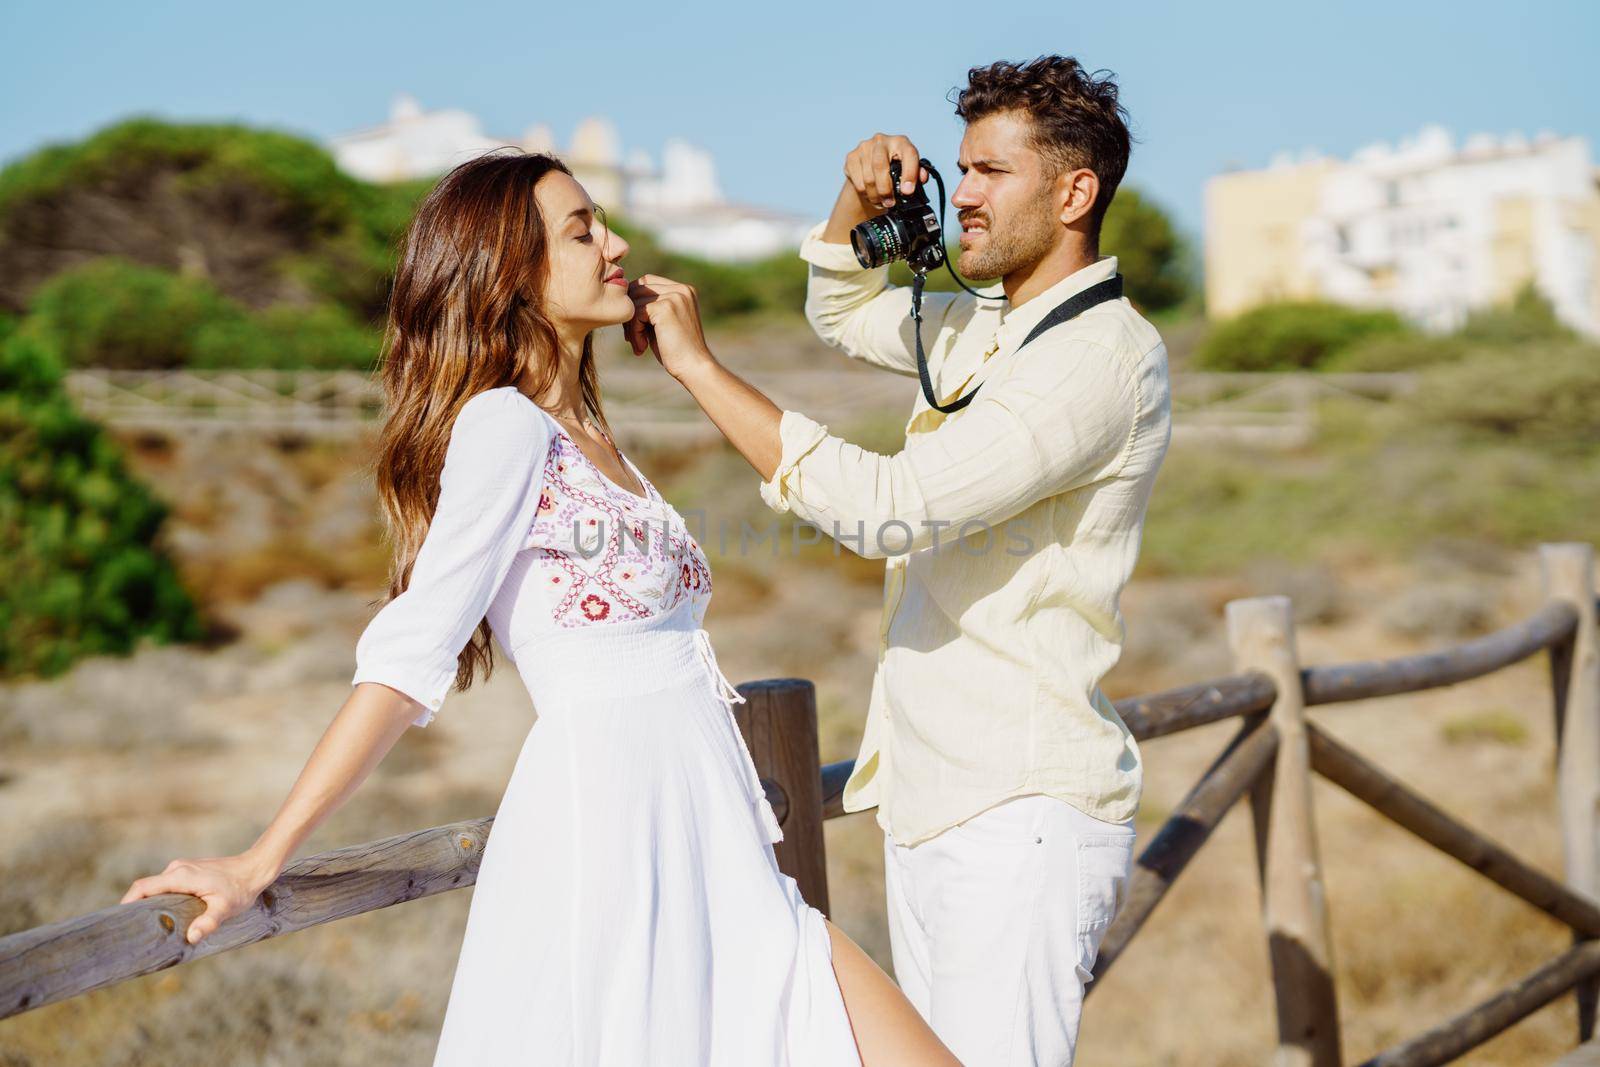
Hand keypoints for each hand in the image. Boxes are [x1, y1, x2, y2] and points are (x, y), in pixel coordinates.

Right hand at [120, 851, 278, 944]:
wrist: (255, 868)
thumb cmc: (241, 889)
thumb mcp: (225, 908)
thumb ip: (208, 922)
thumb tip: (191, 938)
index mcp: (180, 876)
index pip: (143, 887)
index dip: (127, 902)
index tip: (117, 920)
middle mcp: (177, 869)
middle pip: (146, 888)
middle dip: (135, 907)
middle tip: (130, 930)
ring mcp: (182, 868)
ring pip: (157, 887)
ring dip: (150, 903)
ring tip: (146, 927)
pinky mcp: (188, 871)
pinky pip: (166, 885)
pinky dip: (161, 898)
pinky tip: (165, 915)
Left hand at [625, 274, 713, 380]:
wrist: (694, 368)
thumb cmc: (677, 351)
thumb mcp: (664, 323)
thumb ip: (650, 307)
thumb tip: (623, 297)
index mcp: (684, 290)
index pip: (647, 281)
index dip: (634, 301)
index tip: (634, 327)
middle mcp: (681, 289)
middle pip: (638, 288)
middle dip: (630, 313)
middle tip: (632, 338)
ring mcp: (675, 296)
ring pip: (635, 302)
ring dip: (631, 326)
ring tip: (639, 345)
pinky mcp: (666, 308)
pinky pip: (636, 313)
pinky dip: (634, 332)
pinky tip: (641, 348)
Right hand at [844, 133, 929, 211]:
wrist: (871, 167)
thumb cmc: (894, 168)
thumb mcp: (909, 170)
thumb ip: (918, 174)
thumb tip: (922, 177)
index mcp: (901, 142)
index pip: (908, 154)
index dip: (909, 174)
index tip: (908, 192)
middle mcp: (881, 140)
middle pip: (880, 166)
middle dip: (885, 189)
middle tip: (890, 203)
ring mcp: (864, 147)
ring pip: (868, 177)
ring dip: (875, 195)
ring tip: (881, 201)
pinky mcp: (851, 157)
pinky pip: (857, 181)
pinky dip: (864, 193)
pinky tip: (870, 195)